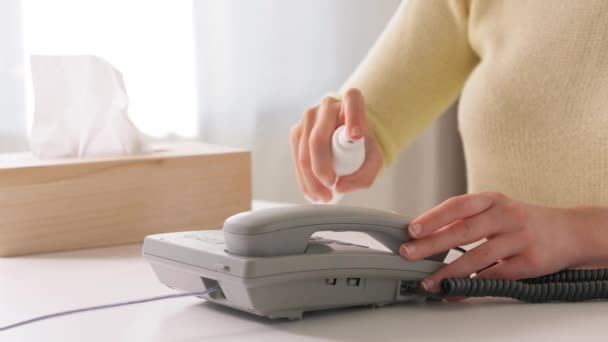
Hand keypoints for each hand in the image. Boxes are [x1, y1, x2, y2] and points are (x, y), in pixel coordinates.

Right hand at [290, 88, 382, 201]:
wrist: (347, 137)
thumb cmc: (362, 145)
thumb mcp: (373, 159)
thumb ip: (365, 175)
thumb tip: (341, 186)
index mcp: (351, 102)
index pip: (352, 100)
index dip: (354, 117)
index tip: (357, 136)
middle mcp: (327, 106)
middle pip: (318, 139)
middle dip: (322, 168)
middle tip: (332, 186)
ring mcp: (308, 118)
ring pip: (304, 152)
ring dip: (311, 179)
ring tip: (323, 196)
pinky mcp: (297, 131)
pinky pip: (296, 157)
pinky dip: (303, 178)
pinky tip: (311, 192)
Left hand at [399, 192, 592, 292]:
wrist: (569, 231)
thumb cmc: (522, 221)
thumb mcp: (496, 209)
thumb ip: (467, 219)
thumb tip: (427, 234)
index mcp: (493, 200)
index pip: (458, 206)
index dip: (434, 217)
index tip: (412, 229)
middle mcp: (506, 215)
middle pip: (464, 230)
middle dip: (433, 244)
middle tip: (409, 253)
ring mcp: (520, 238)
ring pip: (479, 257)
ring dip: (450, 272)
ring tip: (430, 281)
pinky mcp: (531, 261)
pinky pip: (497, 276)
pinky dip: (474, 285)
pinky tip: (457, 291)